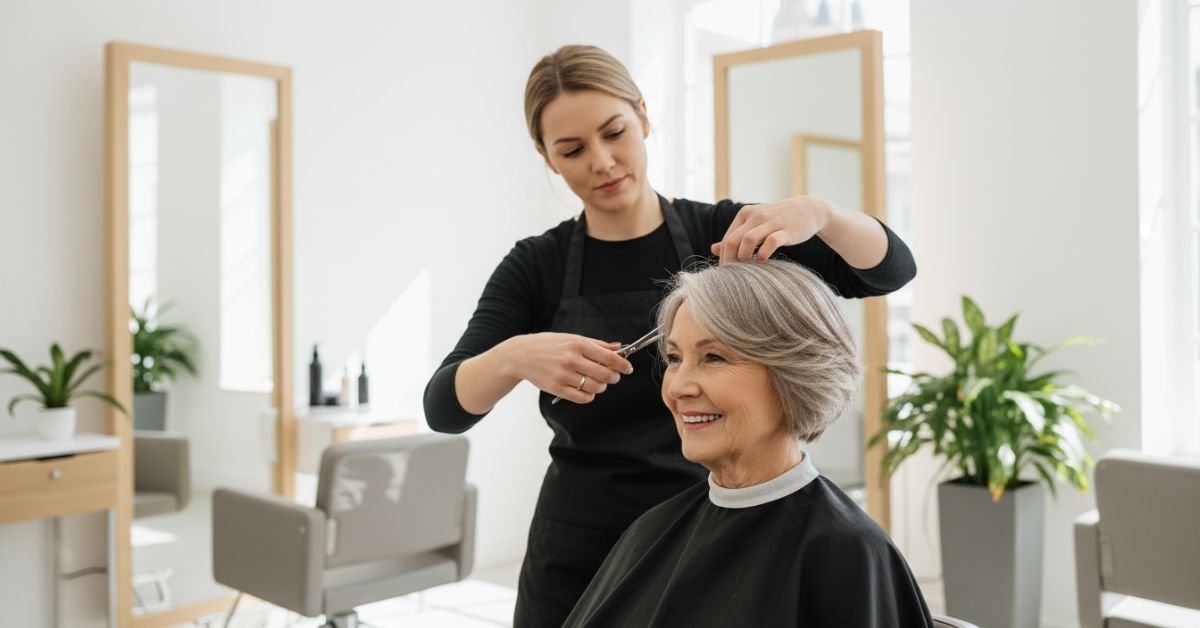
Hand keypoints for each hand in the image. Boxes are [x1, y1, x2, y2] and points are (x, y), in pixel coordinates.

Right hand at [503, 333, 633, 404]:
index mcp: (577, 344)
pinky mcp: (556, 388)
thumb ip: (596, 344)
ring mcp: (563, 375)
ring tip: (598, 383)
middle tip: (613, 377)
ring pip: (595, 387)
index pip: (608, 357)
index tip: (627, 368)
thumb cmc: (548, 345)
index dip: (622, 364)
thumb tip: (618, 347)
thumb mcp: (572, 338)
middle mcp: (571, 359)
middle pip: (604, 374)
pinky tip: (587, 390)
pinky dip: (589, 396)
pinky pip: (582, 398)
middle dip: (614, 377)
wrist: (521, 356)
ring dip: (601, 387)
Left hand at [710, 196, 832, 264]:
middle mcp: (755, 215)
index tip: (727, 273)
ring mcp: (771, 221)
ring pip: (748, 240)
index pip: (727, 239)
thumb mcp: (755, 225)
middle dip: (730, 261)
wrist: (808, 210)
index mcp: (745, 214)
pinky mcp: (786, 230)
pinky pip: (771, 242)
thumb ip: (735, 236)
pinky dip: (763, 253)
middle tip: (732, 277)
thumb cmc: (777, 221)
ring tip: (748, 268)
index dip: (724, 258)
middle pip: (733, 241)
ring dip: (744, 257)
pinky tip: (763, 261)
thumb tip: (713, 249)